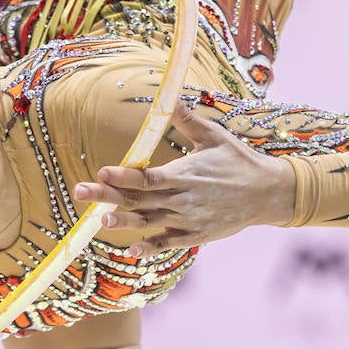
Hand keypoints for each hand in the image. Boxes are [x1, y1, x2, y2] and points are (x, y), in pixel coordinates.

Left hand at [72, 102, 295, 257]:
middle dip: (106, 196)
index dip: (124, 176)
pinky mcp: (195, 236)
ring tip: (101, 221)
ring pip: (149, 222)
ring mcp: (188, 220)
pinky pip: (168, 243)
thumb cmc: (239, 161)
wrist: (269, 193)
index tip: (102, 172)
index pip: (148, 177)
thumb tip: (170, 98)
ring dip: (124, 223)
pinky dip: (151, 248)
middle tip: (79, 192)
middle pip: (138, 199)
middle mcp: (183, 199)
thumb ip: (188, 121)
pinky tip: (132, 250)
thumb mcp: (215, 136)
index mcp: (185, 174)